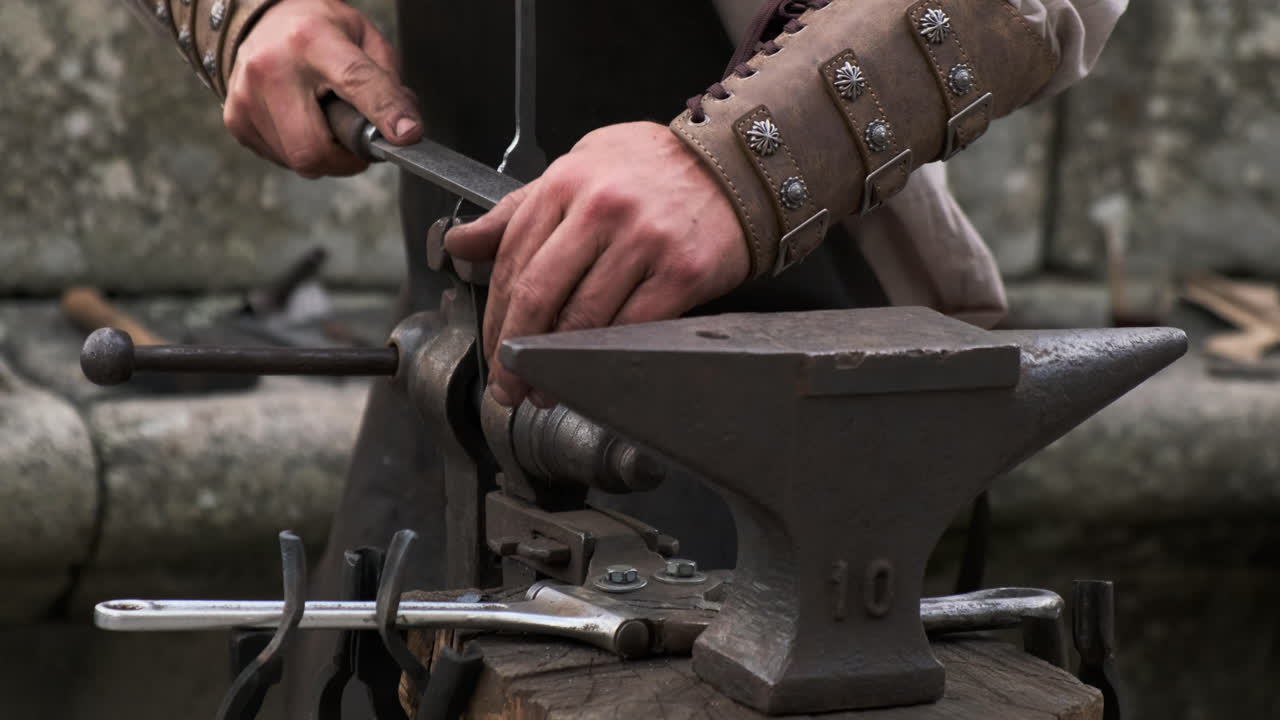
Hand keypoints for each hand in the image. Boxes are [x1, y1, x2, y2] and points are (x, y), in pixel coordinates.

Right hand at [223, 0, 421, 176]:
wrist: (259, 20)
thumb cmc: (316, 30)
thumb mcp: (361, 37)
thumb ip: (387, 81)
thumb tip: (405, 128)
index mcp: (312, 39)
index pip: (354, 81)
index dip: (384, 113)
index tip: (406, 136)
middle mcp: (272, 67)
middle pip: (314, 148)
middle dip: (346, 160)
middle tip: (357, 143)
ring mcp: (247, 97)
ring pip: (299, 162)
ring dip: (325, 156)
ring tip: (325, 122)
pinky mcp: (236, 120)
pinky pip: (281, 159)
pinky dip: (300, 152)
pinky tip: (301, 123)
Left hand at [445, 121, 748, 407]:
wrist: (737, 163)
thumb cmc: (655, 167)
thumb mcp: (579, 168)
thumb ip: (519, 211)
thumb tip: (461, 244)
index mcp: (567, 182)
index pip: (514, 260)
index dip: (496, 316)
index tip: (493, 348)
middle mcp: (602, 209)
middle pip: (540, 294)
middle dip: (515, 350)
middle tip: (508, 386)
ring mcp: (644, 241)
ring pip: (583, 318)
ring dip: (558, 364)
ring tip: (547, 389)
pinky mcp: (682, 272)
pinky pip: (632, 327)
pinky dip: (606, 357)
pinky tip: (593, 372)